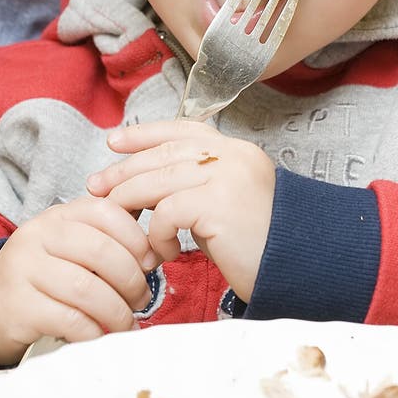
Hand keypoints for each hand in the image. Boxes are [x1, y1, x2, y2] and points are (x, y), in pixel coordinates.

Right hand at [0, 196, 158, 365]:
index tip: (151, 261)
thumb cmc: (44, 274)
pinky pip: (69, 319)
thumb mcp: (71, 245)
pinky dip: (94, 331)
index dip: (136, 237)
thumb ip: (108, 238)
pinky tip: (101, 336)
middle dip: (131, 279)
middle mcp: (38, 235)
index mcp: (59, 215)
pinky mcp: (18, 307)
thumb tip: (156, 250)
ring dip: (116, 310)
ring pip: (86, 288)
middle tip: (142, 298)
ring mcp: (24, 269)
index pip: (106, 212)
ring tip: (126, 322)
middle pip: (101, 251)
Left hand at [87, 120, 275, 302]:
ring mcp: (228, 176)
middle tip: (97, 186)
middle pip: (165, 152)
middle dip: (125, 168)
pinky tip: (165, 251)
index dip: (146, 133)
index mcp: (236, 150)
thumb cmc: (259, 245)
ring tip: (121, 223)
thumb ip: (196, 187)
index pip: (183, 129)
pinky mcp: (220, 204)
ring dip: (132, 202)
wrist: (300, 268)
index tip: (114, 141)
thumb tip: (147, 187)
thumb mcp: (226, 204)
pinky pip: (169, 212)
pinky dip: (157, 233)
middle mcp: (234, 155)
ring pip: (160, 179)